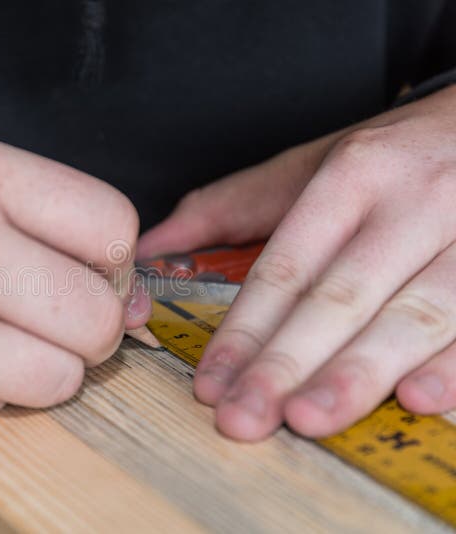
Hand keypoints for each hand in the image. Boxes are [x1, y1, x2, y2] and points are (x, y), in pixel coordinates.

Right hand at [0, 130, 148, 452]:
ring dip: (40, 369)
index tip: (85, 277)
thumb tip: (131, 296)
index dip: (110, 262)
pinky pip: (8, 409)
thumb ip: (36, 222)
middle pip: (99, 311)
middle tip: (37, 322)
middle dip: (84, 327)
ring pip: (66, 374)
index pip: (110, 223)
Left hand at [138, 85, 455, 440]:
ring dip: (358, 373)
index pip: (287, 266)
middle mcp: (414, 201)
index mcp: (354, 175)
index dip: (245, 330)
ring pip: (413, 313)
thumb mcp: (311, 164)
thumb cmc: (395, 158)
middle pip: (339, 295)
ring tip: (309, 419)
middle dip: (287, 363)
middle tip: (245, 418)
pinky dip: (455, 364)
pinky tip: (420, 399)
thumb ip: (229, 207)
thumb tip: (153, 246)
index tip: (212, 383)